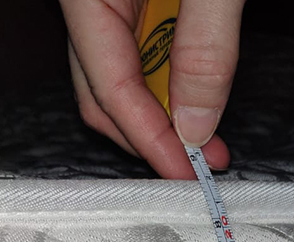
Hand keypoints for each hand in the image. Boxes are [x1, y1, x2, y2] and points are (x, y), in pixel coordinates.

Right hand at [59, 0, 243, 178]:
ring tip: (206, 136)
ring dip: (163, 114)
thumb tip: (195, 123)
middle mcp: (86, 4)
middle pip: (102, 93)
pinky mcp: (131, 1)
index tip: (185, 172)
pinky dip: (169, 82)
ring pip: (119, 78)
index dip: (150, 139)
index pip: (109, 87)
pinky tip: (195, 96)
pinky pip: (138, 54)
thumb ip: (204, 46)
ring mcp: (106, 3)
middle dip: (152, 136)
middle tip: (199, 163)